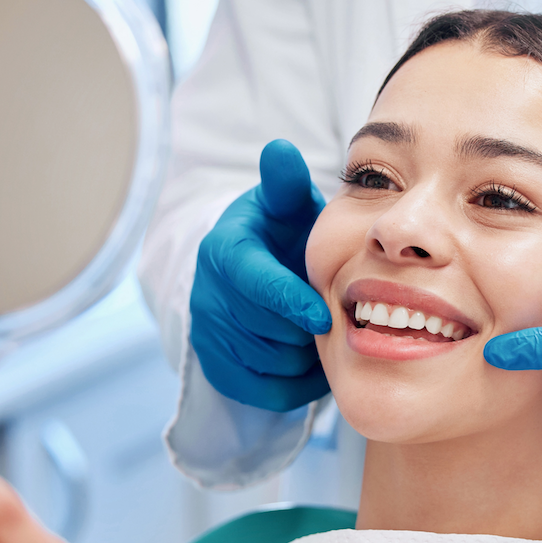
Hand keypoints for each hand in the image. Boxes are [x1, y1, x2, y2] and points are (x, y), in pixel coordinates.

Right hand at [190, 139, 331, 410]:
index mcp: (224, 252)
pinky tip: (310, 358)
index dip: (290, 302)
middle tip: (334, 317)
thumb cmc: (281, 235)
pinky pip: (266, 392)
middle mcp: (207, 295)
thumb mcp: (285, 206)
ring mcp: (209, 335)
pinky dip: (297, 383)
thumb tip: (280, 150)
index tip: (323, 316)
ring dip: (305, 355)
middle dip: (305, 328)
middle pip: (267, 330)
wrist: (254, 274)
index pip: (254, 284)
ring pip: (270, 364)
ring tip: (321, 333)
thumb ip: (286, 183)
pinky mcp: (217, 369)